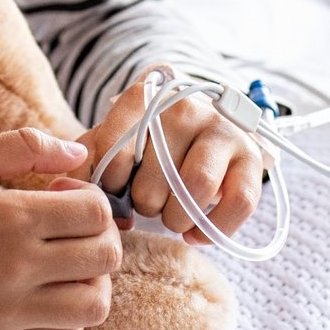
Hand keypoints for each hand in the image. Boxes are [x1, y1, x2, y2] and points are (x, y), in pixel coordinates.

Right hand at [0, 127, 123, 329]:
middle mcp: (15, 269)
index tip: (63, 190)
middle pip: (105, 257)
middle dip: (101, 234)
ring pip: (94, 305)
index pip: (95, 212)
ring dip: (92, 279)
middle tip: (72, 224)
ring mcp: (8, 311)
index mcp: (9, 218)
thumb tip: (80, 153)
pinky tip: (44, 291)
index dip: (91, 196)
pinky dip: (69, 316)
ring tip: (64, 261)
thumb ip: (23, 147)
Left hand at [77, 81, 264, 246]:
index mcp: (146, 97)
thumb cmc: (147, 145)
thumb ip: (88, 161)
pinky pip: (238, 204)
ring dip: (177, 218)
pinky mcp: (252, 159)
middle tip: (148, 203)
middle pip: (155, 177)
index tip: (115, 190)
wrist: (201, 133)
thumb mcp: (113, 142)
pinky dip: (212, 230)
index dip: (111, 180)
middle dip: (146, 204)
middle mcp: (187, 107)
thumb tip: (77, 192)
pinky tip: (195, 233)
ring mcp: (223, 131)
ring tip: (171, 216)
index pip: (115, 144)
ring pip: (196, 188)